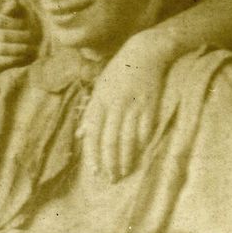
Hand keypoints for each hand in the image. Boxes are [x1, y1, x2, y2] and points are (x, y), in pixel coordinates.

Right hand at [0, 9, 37, 72]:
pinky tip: (22, 57)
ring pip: (0, 49)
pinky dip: (11, 60)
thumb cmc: (22, 28)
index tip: (26, 25)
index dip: (14, 24)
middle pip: (2, 36)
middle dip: (20, 38)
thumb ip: (14, 7)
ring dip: (19, 49)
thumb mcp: (20, 14)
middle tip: (33, 39)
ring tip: (32, 49)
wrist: (22, 48)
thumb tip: (12, 5)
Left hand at [79, 33, 171, 179]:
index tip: (94, 172)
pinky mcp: (150, 104)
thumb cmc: (118, 73)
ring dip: (126, 158)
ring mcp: (133, 106)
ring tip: (124, 173)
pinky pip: (145, 129)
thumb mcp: (99, 91)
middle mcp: (114, 106)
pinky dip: (142, 144)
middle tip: (111, 179)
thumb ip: (90, 114)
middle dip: (110, 163)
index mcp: (98, 103)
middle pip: (110, 140)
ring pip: (127, 139)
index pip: (93, 135)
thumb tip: (80, 136)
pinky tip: (141, 156)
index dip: (93, 155)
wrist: (144, 53)